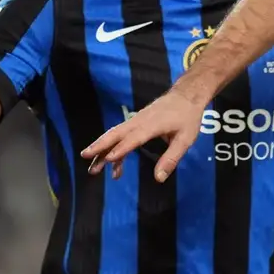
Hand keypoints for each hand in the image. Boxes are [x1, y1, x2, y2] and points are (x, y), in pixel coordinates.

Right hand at [82, 89, 205, 181]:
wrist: (186, 95)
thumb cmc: (187, 117)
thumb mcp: (185, 139)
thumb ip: (171, 158)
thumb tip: (159, 179)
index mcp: (153, 124)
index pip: (134, 137)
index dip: (122, 148)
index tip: (109, 159)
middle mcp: (139, 121)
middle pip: (116, 133)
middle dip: (100, 146)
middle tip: (86, 157)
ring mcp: (136, 120)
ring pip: (115, 134)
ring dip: (102, 149)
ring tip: (93, 167)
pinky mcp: (135, 121)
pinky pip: (120, 134)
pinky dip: (113, 147)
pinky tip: (113, 163)